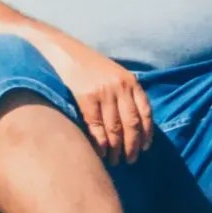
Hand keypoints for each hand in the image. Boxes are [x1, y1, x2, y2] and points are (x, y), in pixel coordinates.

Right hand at [38, 38, 153, 165]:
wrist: (64, 52)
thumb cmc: (89, 66)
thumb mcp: (114, 74)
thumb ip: (125, 94)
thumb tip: (133, 124)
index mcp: (130, 82)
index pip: (145, 112)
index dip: (147, 133)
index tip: (145, 148)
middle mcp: (120, 87)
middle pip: (132, 124)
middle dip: (132, 146)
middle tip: (130, 160)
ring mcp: (104, 93)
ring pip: (115, 129)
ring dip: (116, 148)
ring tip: (116, 160)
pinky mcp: (86, 98)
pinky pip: (96, 127)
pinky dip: (100, 143)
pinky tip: (101, 152)